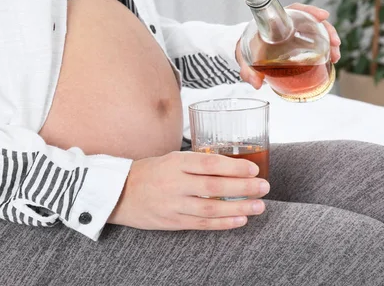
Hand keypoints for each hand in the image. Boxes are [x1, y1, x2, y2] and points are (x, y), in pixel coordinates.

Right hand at [108, 152, 269, 230]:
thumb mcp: (172, 159)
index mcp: (176, 163)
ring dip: (238, 208)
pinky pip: (201, 224)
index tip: (254, 169)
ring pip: (211, 208)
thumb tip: (233, 165)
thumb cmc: (152, 172)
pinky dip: (223, 223)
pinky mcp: (172, 222)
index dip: (234, 167)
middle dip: (243, 188)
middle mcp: (175, 183)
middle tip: (265, 187)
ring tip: (259, 206)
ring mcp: (173, 205)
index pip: (210, 163)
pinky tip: (241, 220)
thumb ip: (198, 162)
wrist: (119, 193)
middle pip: (214, 186)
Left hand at [235, 3, 341, 88]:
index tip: (323, 15)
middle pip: (313, 22)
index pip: (295, 10)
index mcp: (276, 21)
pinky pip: (317, 43)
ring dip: (330, 42)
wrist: (246, 51)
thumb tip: (256, 83)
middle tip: (335, 44)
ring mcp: (297, 34)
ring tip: (335, 56)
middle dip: (327, 30)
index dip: (310, 11)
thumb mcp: (244, 57)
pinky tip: (332, 59)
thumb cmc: (246, 48)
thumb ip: (247, 69)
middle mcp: (289, 25)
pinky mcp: (301, 44)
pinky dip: (326, 50)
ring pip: (318, 32)